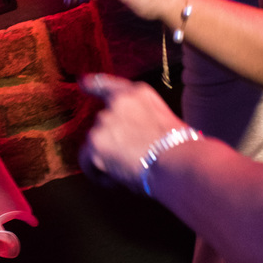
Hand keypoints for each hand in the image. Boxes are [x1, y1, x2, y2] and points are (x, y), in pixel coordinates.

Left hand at [80, 74, 186, 193]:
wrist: (176, 161)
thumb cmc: (179, 148)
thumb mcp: (163, 118)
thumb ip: (141, 117)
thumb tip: (131, 134)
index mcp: (138, 94)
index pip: (109, 85)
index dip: (94, 84)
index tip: (82, 83)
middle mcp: (117, 102)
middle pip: (102, 122)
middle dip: (112, 140)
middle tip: (131, 157)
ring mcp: (104, 120)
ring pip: (96, 142)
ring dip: (106, 156)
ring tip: (129, 168)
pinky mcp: (95, 142)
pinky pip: (88, 162)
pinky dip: (98, 172)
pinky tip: (115, 179)